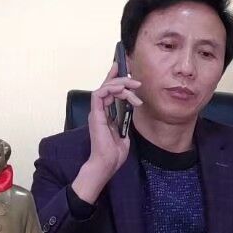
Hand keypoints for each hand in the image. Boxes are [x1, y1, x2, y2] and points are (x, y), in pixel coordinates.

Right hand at [72, 63, 142, 203]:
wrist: (106, 164)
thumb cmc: (113, 154)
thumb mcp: (124, 134)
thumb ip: (125, 123)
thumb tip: (131, 115)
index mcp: (105, 114)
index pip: (108, 91)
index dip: (115, 78)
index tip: (124, 68)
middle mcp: (99, 110)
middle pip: (107, 86)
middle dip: (122, 79)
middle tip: (136, 82)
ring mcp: (96, 112)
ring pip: (105, 87)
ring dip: (120, 84)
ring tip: (134, 88)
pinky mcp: (95, 114)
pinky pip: (100, 94)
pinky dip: (111, 89)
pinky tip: (124, 92)